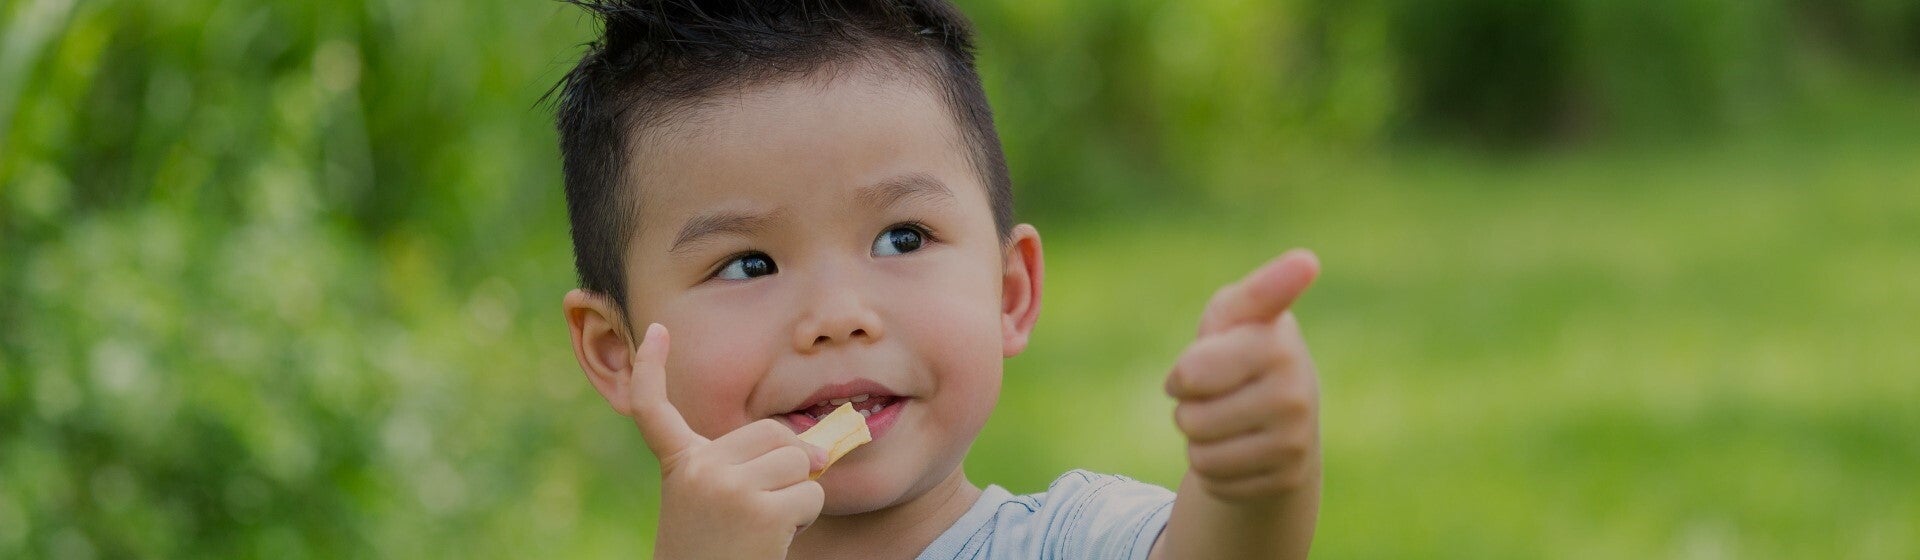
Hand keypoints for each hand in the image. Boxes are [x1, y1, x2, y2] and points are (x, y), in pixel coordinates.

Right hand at [616, 323, 827, 558]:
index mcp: (679, 465)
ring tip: (763, 528)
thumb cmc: (716, 553)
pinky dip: (803, 519)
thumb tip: (823, 448)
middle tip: (761, 509)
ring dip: (797, 496)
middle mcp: (697, 469)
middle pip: (774, 432)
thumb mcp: (717, 504)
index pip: (654, 408)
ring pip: (798, 462)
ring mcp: (726, 487)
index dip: (651, 367)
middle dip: (786, 464)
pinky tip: (772, 541)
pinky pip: (810, 494)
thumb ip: (749, 466)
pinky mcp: (759, 510)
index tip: (657, 331)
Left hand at [1165, 249, 1321, 501]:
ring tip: (1226, 419)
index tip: (1305, 261)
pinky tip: (1239, 449)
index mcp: (1275, 334)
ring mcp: (1297, 431)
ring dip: (1196, 435)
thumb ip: (1237, 303)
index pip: (1262, 304)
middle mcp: (1296, 380)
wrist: (1279, 429)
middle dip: (1186, 400)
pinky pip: (1212, 475)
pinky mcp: (1289, 474)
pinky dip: (1211, 466)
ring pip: (1197, 442)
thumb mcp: (1230, 323)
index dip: (1281, 281)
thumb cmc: (1239, 358)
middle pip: (1189, 398)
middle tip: (1215, 392)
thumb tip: (1306, 263)